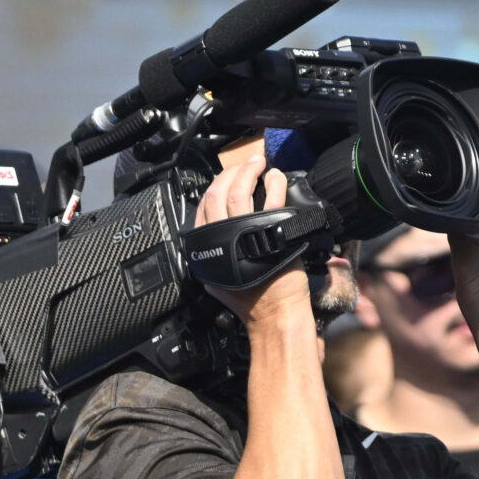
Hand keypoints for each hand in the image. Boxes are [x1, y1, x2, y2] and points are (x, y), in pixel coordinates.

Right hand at [194, 158, 311, 327]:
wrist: (275, 315)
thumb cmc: (254, 300)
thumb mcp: (220, 279)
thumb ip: (216, 255)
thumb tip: (218, 232)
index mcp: (205, 249)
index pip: (203, 208)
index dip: (215, 187)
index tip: (226, 177)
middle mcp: (219, 240)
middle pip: (217, 194)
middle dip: (230, 173)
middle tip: (244, 164)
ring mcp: (243, 234)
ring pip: (238, 191)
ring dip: (248, 171)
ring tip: (258, 163)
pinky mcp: (270, 231)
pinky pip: (270, 198)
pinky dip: (273, 182)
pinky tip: (276, 177)